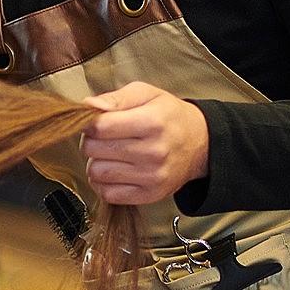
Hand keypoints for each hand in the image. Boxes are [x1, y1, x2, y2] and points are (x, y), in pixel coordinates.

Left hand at [80, 82, 209, 205]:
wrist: (201, 144)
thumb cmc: (168, 116)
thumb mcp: (147, 94)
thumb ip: (116, 98)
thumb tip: (87, 106)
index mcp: (153, 122)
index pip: (99, 127)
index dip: (89, 123)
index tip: (95, 121)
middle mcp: (154, 151)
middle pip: (93, 150)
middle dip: (92, 141)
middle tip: (105, 137)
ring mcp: (153, 176)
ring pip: (97, 173)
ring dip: (97, 162)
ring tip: (112, 154)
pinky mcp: (150, 195)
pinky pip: (107, 194)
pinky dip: (104, 183)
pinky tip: (116, 170)